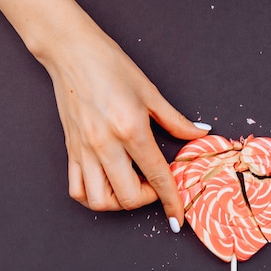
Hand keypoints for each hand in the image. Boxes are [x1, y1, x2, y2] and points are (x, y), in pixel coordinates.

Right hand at [0, 0, 209, 231]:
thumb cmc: (110, 65)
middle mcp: (105, 145)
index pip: (157, 176)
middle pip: (127, 197)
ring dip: (118, 202)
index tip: (177, 218)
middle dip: (146, 200)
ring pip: (99, 201)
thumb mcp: (150, 92)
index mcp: (130, 129)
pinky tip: (106, 186)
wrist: (71, 51)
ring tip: (128, 187)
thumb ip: (176, 120)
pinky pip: (77, 189)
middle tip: (153, 186)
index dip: (171, 201)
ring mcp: (84, 150)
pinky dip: (93, 197)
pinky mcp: (71, 150)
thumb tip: (199, 134)